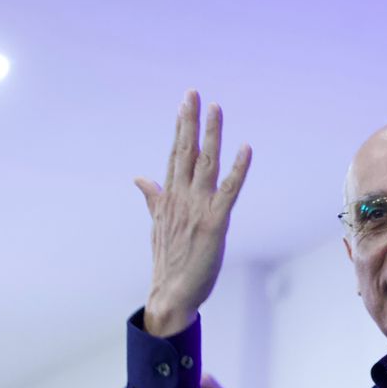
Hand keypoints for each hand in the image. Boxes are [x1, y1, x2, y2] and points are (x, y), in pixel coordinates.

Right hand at [136, 90, 252, 336]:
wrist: (171, 294)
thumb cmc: (168, 262)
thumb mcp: (158, 224)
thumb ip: (153, 198)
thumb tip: (140, 179)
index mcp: (169, 197)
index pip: (175, 154)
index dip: (180, 128)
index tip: (184, 103)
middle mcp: (180, 198)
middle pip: (186, 152)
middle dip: (190, 121)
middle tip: (194, 93)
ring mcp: (196, 208)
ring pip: (205, 164)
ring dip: (211, 135)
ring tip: (216, 109)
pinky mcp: (214, 222)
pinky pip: (228, 191)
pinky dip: (238, 170)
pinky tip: (246, 149)